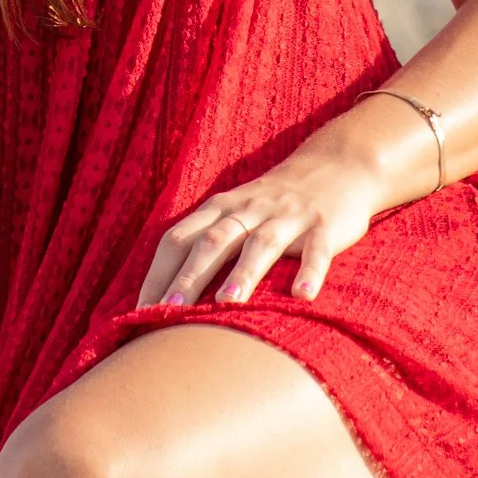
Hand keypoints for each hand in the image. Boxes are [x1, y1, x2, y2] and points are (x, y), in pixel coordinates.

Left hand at [136, 149, 383, 308]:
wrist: (337, 165)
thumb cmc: (275, 202)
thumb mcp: (237, 214)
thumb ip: (207, 244)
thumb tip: (169, 298)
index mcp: (221, 208)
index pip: (179, 238)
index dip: (158, 274)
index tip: (140, 313)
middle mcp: (250, 209)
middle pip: (213, 241)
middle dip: (190, 276)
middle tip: (169, 311)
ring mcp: (288, 215)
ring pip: (261, 244)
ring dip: (243, 273)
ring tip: (228, 303)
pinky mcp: (325, 225)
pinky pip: (317, 249)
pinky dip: (310, 271)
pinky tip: (303, 296)